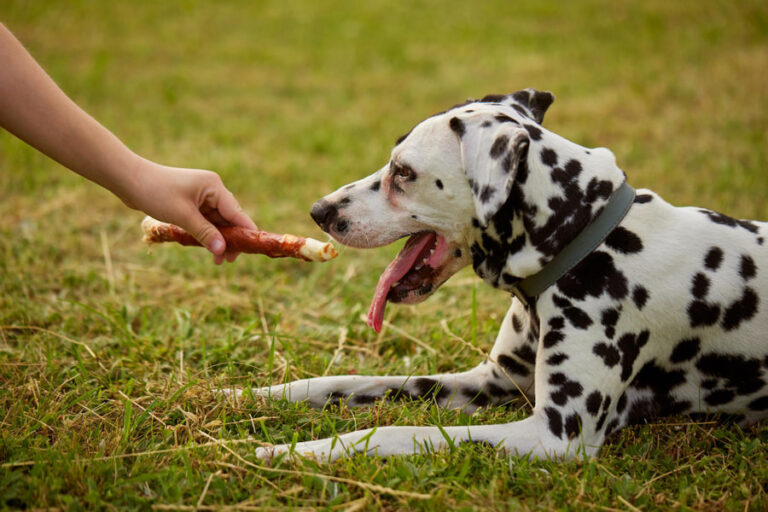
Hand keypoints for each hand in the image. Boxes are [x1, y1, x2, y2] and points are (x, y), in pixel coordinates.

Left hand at [122, 158, 256, 264]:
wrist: (129, 179)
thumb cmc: (156, 193)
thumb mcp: (183, 216)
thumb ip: (205, 233)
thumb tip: (222, 250)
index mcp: (214, 187)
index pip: (237, 213)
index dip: (245, 232)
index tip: (252, 250)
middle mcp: (212, 190)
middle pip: (229, 218)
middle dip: (229, 240)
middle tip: (228, 260)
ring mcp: (201, 195)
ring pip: (217, 222)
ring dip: (217, 239)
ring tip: (217, 260)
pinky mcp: (191, 201)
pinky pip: (205, 220)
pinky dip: (206, 233)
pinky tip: (205, 247)